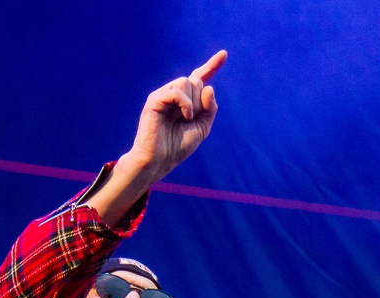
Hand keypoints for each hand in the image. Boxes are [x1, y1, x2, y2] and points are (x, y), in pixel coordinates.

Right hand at [85, 51, 226, 226]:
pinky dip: (185, 104)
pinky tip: (184, 116)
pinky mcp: (155, 100)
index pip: (199, 77)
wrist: (159, 161)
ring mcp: (163, 95)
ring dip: (193, 102)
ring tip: (185, 118)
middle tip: (190, 119)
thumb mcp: (202, 128)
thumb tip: (208, 86)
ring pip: (187, 82)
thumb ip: (210, 108)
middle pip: (196, 81)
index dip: (212, 66)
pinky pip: (177, 91)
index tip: (224, 54)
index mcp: (185, 100)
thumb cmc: (178, 147)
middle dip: (200, 101)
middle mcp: (174, 94)